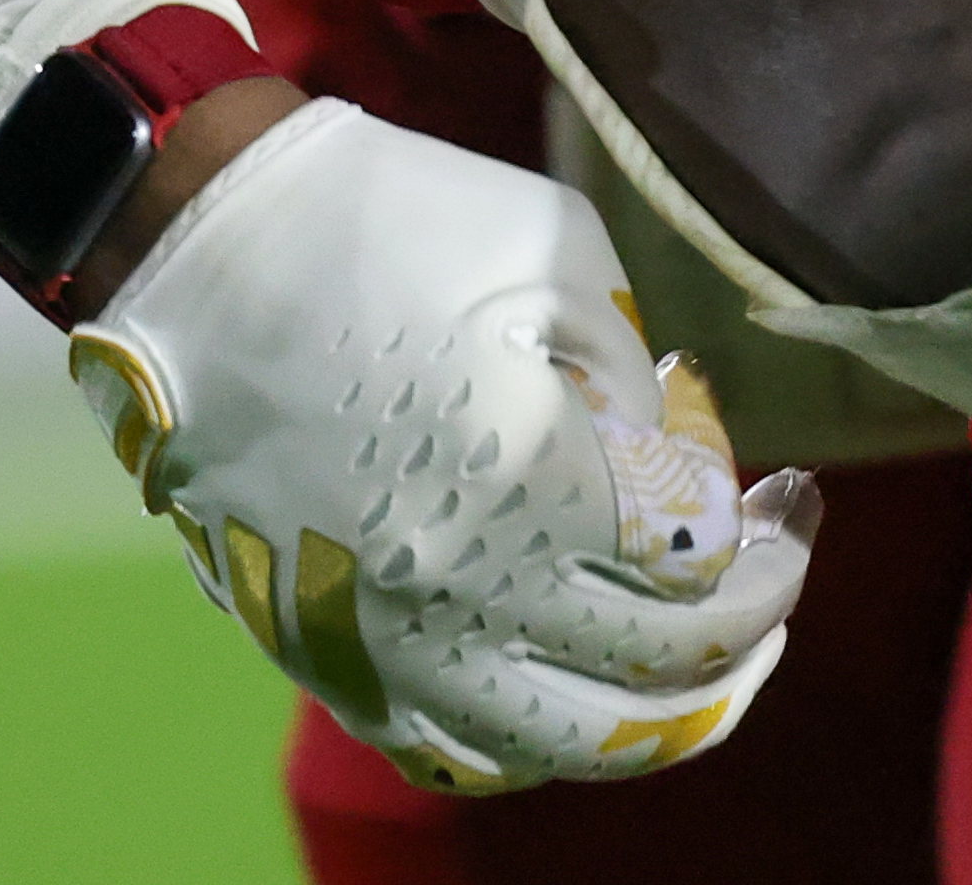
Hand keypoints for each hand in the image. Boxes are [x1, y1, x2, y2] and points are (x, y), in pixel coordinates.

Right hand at [65, 99, 815, 791]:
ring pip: (572, 744)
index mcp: (525, 477)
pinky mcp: (325, 655)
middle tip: (780, 562)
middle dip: (754, 622)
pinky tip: (578, 685)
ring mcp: (384, 640)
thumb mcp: (558, 255)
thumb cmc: (386, 221)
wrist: (191, 245)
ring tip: (714, 657)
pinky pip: (461, 751)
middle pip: (664, 672)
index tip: (778, 481)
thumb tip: (680, 475)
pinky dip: (543, 737)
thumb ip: (641, 382)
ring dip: (669, 710)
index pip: (701, 562)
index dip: (766, 526)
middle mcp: (458, 588)